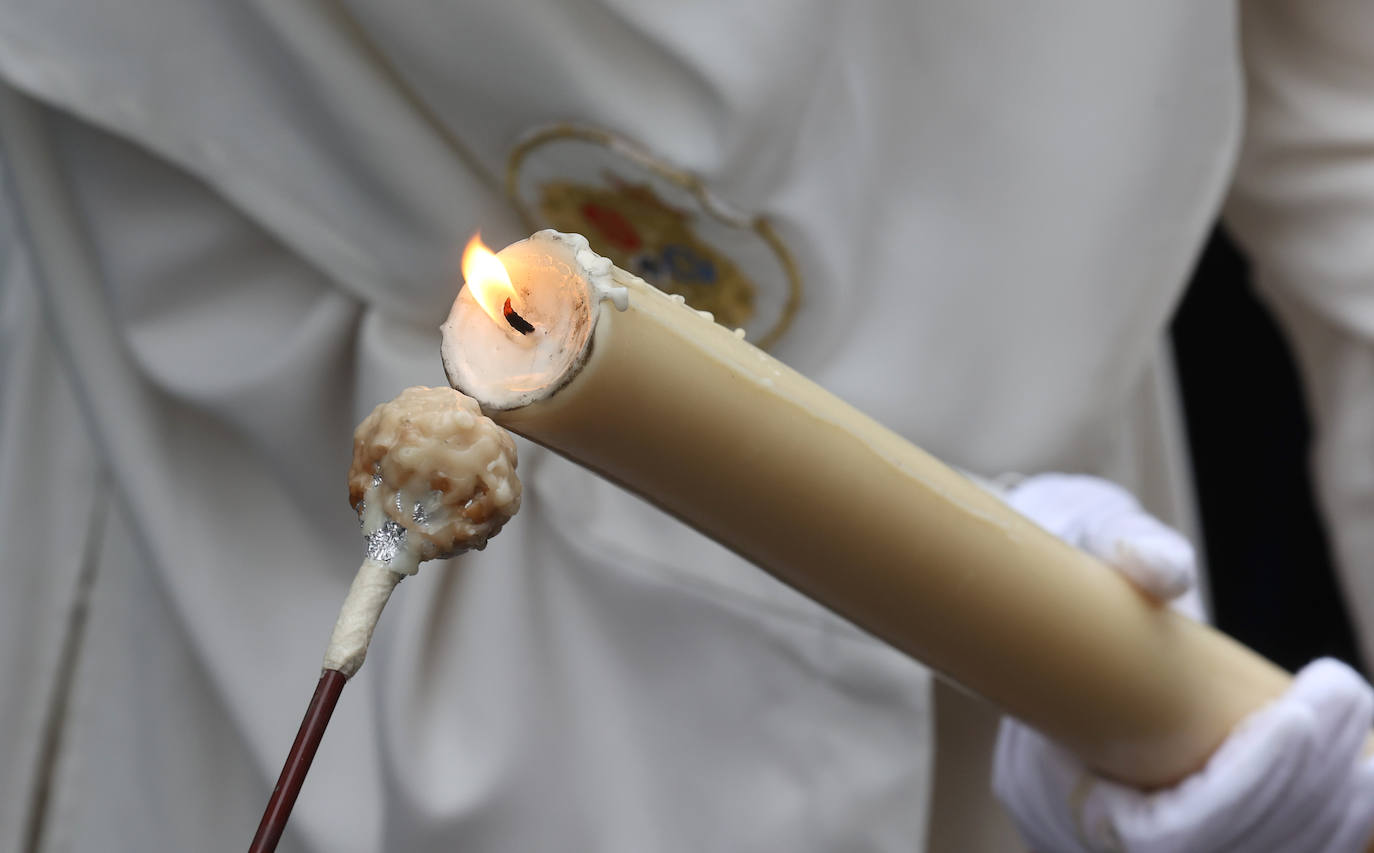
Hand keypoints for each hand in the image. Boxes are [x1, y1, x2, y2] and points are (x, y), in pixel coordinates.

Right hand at [992, 473, 1373, 852]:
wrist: (1031, 596)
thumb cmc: (1057, 563)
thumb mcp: (1076, 541)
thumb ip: (1120, 547)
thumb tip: (1170, 571)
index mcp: (1045, 785)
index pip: (1164, 838)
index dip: (1243, 792)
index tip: (1298, 716)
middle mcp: (1085, 832)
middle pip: (1220, 851)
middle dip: (1304, 786)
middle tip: (1345, 695)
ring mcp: (1132, 834)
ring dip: (1326, 811)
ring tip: (1363, 731)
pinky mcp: (1175, 824)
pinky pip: (1261, 851)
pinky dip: (1322, 825)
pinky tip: (1361, 778)